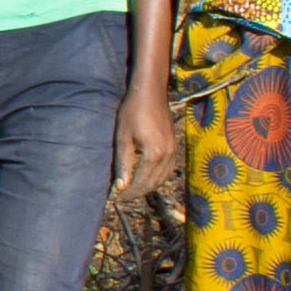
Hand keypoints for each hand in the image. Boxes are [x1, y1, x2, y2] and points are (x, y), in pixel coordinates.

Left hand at [115, 88, 182, 204]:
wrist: (151, 92)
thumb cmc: (133, 111)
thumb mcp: (123, 137)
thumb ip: (123, 163)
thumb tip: (120, 187)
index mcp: (154, 154)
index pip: (140, 183)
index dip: (127, 193)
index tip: (115, 198)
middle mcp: (167, 155)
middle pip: (152, 184)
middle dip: (136, 193)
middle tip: (121, 196)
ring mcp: (173, 151)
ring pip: (161, 179)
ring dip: (147, 187)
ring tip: (131, 189)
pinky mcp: (174, 147)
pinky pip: (168, 171)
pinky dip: (157, 179)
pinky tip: (146, 178)